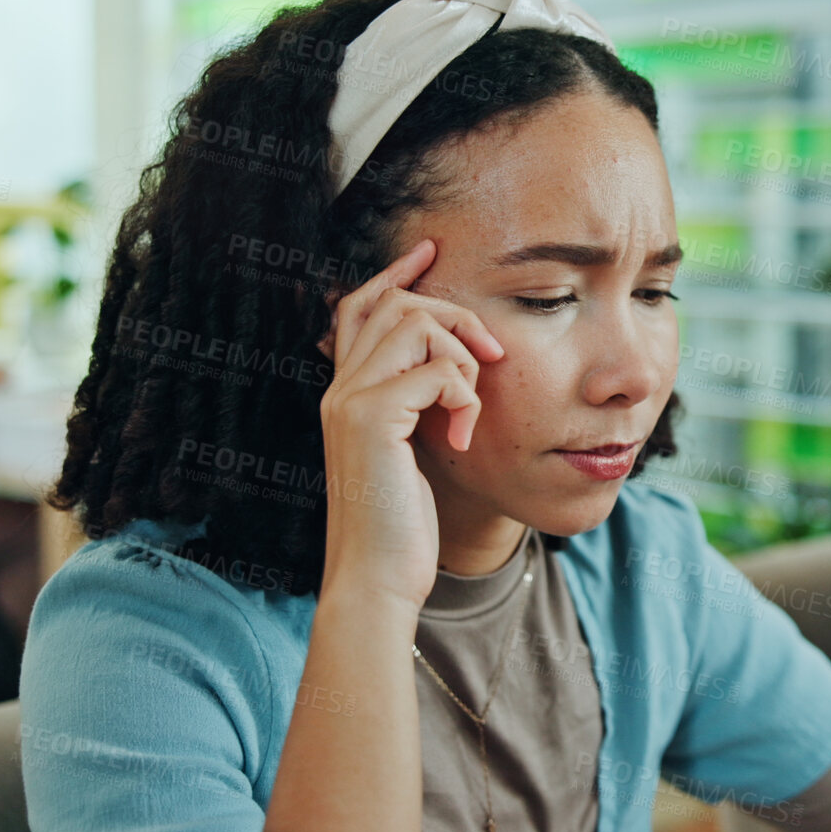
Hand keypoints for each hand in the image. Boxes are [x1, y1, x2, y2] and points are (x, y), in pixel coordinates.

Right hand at [316, 238, 502, 610]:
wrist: (378, 580)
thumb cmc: (402, 528)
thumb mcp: (412, 457)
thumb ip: (419, 410)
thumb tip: (454, 376)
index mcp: (346, 393)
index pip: (361, 307)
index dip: (397, 275)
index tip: (432, 252)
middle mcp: (340, 389)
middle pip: (395, 304)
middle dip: (454, 317)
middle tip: (490, 355)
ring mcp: (351, 403)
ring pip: (417, 326)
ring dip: (463, 359)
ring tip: (470, 407)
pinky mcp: (373, 422)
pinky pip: (438, 372)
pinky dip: (465, 398)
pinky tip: (463, 436)